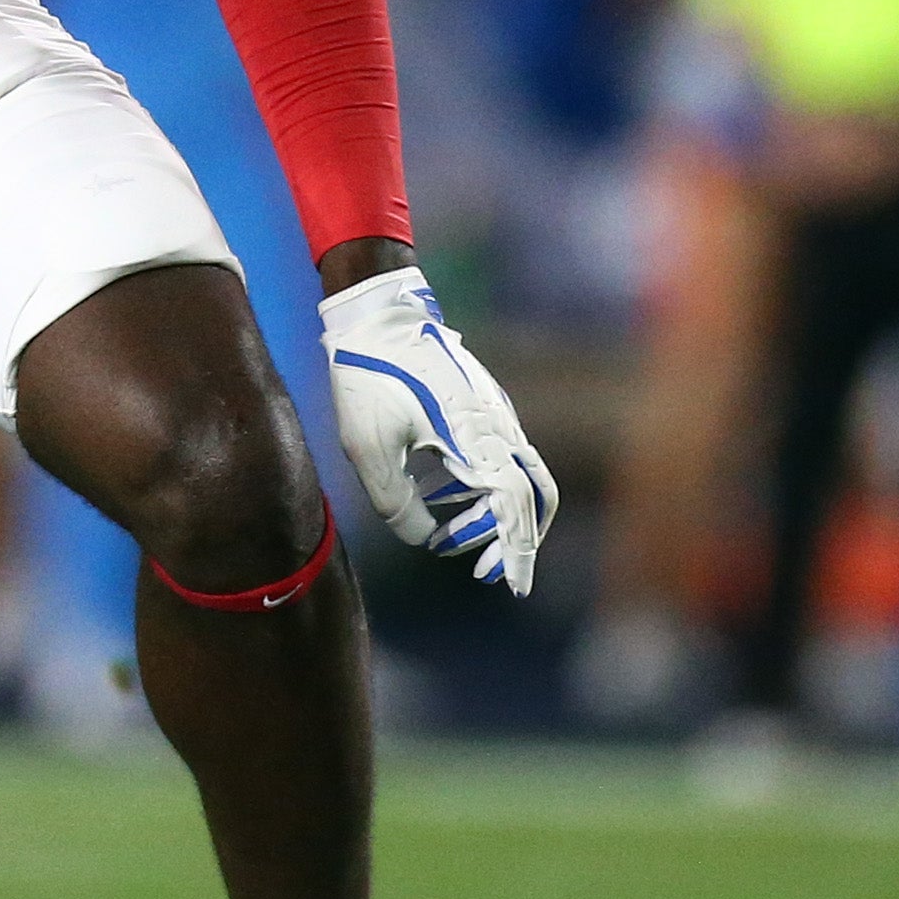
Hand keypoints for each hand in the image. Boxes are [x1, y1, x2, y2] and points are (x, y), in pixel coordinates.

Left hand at [317, 264, 554, 594]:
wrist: (378, 314)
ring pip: (518, 477)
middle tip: (486, 573)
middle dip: (514, 541)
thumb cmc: (368, 376)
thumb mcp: (367, 446)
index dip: (514, 549)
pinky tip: (442, 498)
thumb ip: (395, 502)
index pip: (513, 505)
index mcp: (474, 437)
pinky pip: (500, 456)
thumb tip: (422, 539)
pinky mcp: (484, 405)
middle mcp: (497, 426)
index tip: (504, 583)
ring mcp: (495, 413)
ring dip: (494, 516)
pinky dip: (483, 488)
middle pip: (531, 497)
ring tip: (453, 541)